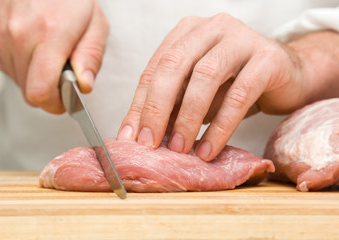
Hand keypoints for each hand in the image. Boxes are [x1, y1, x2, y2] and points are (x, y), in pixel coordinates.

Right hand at [0, 0, 108, 112]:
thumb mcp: (95, 23)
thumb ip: (91, 57)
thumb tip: (83, 85)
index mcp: (49, 34)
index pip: (40, 93)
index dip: (55, 103)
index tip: (66, 98)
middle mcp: (18, 36)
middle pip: (30, 92)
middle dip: (49, 88)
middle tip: (60, 67)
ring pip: (18, 81)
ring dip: (34, 74)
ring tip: (45, 49)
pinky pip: (5, 67)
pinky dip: (20, 63)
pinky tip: (30, 44)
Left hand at [118, 13, 328, 160]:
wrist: (286, 76)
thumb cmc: (235, 84)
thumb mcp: (197, 93)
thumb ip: (172, 105)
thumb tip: (142, 133)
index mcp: (187, 33)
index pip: (155, 68)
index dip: (140, 103)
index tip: (130, 136)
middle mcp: (211, 28)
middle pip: (174, 65)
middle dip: (157, 108)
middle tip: (149, 143)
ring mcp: (240, 38)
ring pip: (205, 77)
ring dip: (188, 118)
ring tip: (180, 149)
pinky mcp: (267, 58)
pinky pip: (239, 94)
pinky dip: (221, 126)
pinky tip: (209, 148)